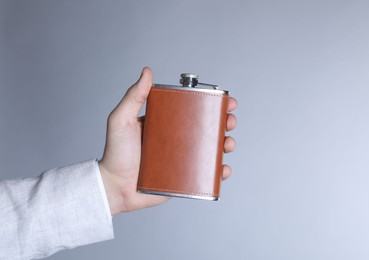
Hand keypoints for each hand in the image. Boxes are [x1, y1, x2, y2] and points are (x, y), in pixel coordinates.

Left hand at [99, 67, 237, 214]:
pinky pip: (205, 173)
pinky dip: (218, 171)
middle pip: (207, 128)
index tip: (224, 100)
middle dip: (224, 123)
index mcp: (166, 123)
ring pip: (210, 150)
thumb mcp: (121, 120)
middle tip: (229, 122)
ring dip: (226, 145)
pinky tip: (223, 169)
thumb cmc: (115, 153)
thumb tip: (147, 72)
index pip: (193, 110)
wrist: (114, 187)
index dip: (212, 104)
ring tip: (227, 144)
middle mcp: (177, 139)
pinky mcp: (183, 177)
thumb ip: (133, 96)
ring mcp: (181, 158)